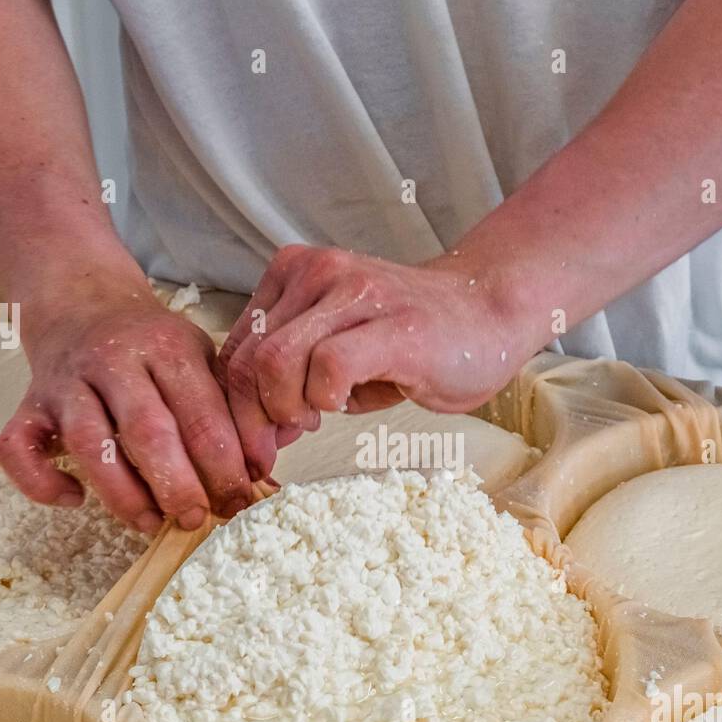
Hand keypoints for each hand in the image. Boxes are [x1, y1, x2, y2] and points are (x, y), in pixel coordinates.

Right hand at [0, 271, 252, 531]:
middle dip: (178, 484)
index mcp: (167, 347)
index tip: (241, 499)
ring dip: (123, 493)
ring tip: (151, 523)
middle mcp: (114, 361)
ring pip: (89, 443)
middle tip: (197, 519)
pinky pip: (18, 449)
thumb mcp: (200, 357)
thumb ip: (231, 405)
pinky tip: (74, 500)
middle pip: (147, 430)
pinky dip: (40, 482)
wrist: (81, 303)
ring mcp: (67, 383)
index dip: (226, 463)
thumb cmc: (153, 346)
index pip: (203, 412)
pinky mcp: (28, 404)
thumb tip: (265, 465)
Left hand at [216, 246, 529, 478]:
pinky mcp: (393, 325)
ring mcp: (356, 293)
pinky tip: (342, 404)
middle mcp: (319, 271)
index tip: (254, 443)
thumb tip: (253, 431)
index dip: (234, 406)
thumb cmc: (411, 341)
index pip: (237, 347)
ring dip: (287, 409)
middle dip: (252, 419)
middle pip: (250, 358)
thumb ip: (290, 377)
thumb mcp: (335, 350)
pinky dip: (324, 397)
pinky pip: (330, 366)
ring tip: (315, 419)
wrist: (487, 315)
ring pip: (278, 360)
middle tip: (274, 449)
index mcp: (294, 273)